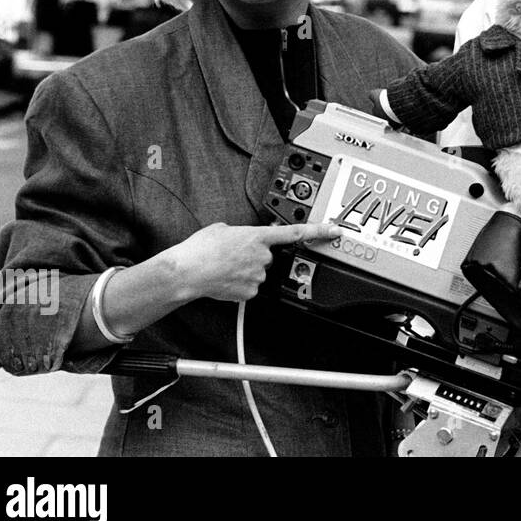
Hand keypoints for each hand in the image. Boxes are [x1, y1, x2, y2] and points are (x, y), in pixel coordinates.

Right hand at [166, 222, 339, 302]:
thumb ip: (240, 231)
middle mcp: (262, 256)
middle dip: (254, 256)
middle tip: (232, 256)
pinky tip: (225, 280)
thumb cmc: (199, 249)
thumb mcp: (222, 229)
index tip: (334, 230)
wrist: (186, 272)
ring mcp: (257, 275)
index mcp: (257, 236)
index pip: (295, 232)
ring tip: (224, 267)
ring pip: (258, 272)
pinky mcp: (250, 291)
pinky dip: (239, 284)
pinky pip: (250, 287)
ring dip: (245, 270)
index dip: (318, 231)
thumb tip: (241, 236)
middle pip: (268, 256)